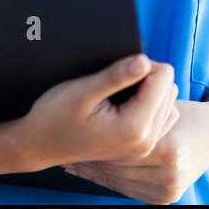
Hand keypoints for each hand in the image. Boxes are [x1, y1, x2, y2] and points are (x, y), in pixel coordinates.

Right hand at [12, 54, 179, 171]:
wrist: (39, 145)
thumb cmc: (54, 117)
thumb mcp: (83, 90)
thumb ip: (116, 76)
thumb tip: (144, 60)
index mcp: (134, 127)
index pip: (164, 77)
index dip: (143, 64)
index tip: (119, 68)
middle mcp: (145, 141)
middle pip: (169, 88)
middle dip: (148, 77)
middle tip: (116, 80)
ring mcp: (144, 147)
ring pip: (169, 101)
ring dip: (150, 91)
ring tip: (121, 93)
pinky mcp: (141, 147)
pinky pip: (163, 116)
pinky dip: (151, 105)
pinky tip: (128, 104)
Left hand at [64, 100, 208, 204]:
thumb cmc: (189, 113)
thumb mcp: (164, 98)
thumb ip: (141, 91)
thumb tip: (111, 81)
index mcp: (170, 150)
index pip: (121, 145)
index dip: (95, 141)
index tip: (73, 135)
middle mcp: (170, 176)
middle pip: (117, 165)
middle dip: (91, 158)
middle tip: (65, 155)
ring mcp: (167, 191)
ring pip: (119, 179)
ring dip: (95, 171)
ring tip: (72, 162)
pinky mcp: (162, 199)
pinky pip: (126, 188)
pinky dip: (106, 179)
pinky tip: (89, 171)